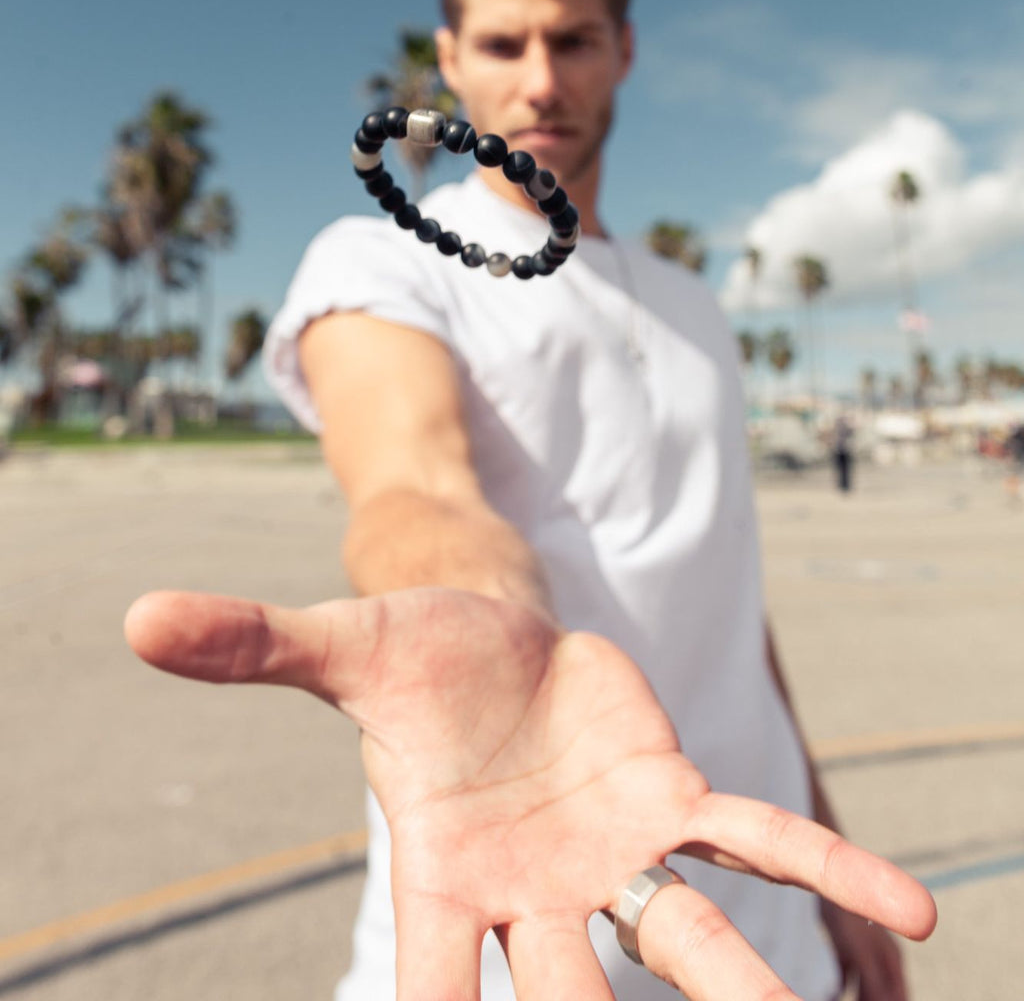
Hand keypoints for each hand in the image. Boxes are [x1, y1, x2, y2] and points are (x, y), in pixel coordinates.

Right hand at [125, 586, 935, 999]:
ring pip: (683, 943)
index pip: (435, 987)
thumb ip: (250, 644)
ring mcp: (610, 855)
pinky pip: (754, 838)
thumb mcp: (333, 644)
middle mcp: (532, 893)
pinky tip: (913, 910)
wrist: (483, 630)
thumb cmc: (406, 658)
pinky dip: (827, 869)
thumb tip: (140, 616)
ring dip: (748, 998)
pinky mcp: (668, 799)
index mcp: (439, 873)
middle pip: (574, 996)